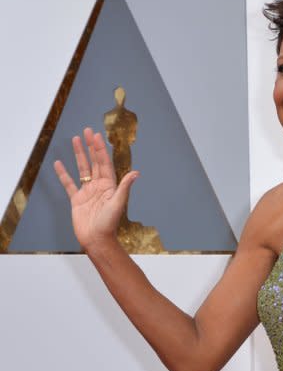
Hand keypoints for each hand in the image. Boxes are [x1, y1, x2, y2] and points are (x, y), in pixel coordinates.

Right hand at [52, 127, 138, 251]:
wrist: (96, 239)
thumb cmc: (109, 224)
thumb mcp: (118, 203)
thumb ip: (124, 187)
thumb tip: (136, 173)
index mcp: (110, 186)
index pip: (104, 163)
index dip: (100, 149)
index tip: (96, 136)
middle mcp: (99, 186)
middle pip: (94, 162)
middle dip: (91, 146)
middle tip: (87, 131)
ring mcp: (87, 192)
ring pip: (82, 169)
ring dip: (79, 155)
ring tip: (75, 140)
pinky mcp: (77, 200)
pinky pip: (69, 184)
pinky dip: (64, 174)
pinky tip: (59, 163)